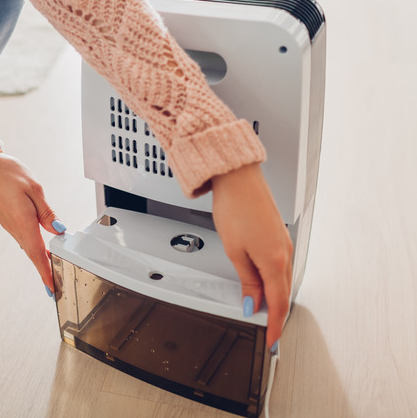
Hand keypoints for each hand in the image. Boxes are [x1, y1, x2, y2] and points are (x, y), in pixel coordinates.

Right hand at [0, 154, 64, 291]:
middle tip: (57, 285)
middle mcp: (16, 228)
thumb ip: (47, 212)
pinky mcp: (10, 222)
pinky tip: (42, 250)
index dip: (46, 271)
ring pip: (29, 248)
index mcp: (24, 221)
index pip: (38, 253)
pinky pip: (25, 240)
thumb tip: (59, 229)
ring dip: (41, 261)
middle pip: (34, 254)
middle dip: (45, 271)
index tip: (52, 288)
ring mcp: (11, 227)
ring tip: (54, 272)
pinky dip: (35, 249)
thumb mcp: (34, 188)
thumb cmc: (7, 174)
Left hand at [211, 163, 293, 348]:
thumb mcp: (235, 252)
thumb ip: (247, 281)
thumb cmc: (235, 208)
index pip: (278, 304)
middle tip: (269, 333)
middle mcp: (284, 253)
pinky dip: (274, 281)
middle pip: (282, 294)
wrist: (239, 178)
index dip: (275, 326)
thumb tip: (253, 304)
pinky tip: (265, 285)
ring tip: (265, 313)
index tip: (272, 341)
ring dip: (275, 298)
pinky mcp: (279, 236)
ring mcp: (284, 244)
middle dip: (277, 315)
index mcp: (274, 261)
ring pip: (282, 280)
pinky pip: (281, 267)